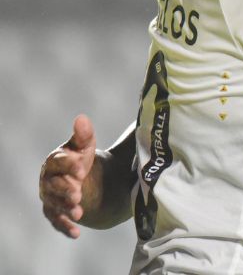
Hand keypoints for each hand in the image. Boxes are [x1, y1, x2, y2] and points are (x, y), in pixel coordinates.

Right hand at [39, 115, 95, 238]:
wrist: (83, 178)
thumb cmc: (81, 158)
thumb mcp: (85, 146)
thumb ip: (83, 134)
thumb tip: (81, 118)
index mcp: (54, 161)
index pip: (58, 162)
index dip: (69, 165)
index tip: (82, 167)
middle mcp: (48, 180)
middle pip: (54, 185)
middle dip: (65, 189)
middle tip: (78, 193)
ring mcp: (50, 197)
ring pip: (54, 204)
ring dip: (65, 208)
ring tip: (78, 212)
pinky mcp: (55, 212)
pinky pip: (57, 221)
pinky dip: (65, 227)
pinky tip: (76, 233)